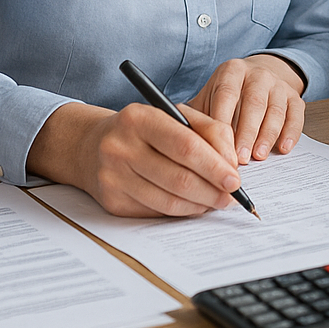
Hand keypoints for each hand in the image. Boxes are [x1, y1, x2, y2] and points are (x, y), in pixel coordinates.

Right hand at [28, 100, 244, 217]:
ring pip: (169, 200)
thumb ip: (209, 130)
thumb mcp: (175, 115)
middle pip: (178, 177)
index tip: (235, 178)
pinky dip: (182, 211)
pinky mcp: (112, 202)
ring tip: (218, 201)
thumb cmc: (145, 129)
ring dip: (201, 204)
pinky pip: (156, 211)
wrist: (93, 146)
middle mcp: (120, 147)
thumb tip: (231, 164)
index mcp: (139, 118)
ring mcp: (112, 177)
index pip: (185, 145)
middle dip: (212, 190)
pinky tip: (195, 204)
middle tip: (232, 196)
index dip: (214, 165)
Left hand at [190, 55, 305, 163]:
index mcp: (232, 71)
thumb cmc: (228, 95)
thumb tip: (175, 137)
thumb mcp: (210, 96)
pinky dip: (291, 132)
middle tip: (240, 158)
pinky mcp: (295, 97)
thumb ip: (196, 115)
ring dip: (267, 135)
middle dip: (246, 132)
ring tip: (259, 156)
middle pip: (253, 103)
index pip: (227, 94)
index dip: (223, 121)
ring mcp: (278, 85)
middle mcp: (257, 74)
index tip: (218, 148)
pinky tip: (283, 148)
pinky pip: (296, 114)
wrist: (260, 77)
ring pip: (275, 109)